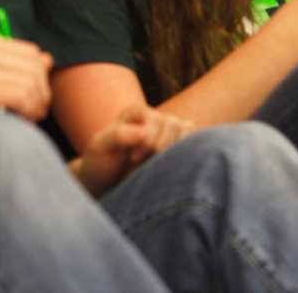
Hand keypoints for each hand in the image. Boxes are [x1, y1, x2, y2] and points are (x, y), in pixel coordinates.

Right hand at [0, 35, 53, 138]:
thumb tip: (49, 58)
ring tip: (30, 116)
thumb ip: (15, 66)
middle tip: (37, 111)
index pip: (32, 53)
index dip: (41, 77)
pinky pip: (22, 96)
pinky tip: (23, 119)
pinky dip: (29, 110)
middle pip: (35, 67)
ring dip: (38, 103)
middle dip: (43, 91)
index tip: (36, 97)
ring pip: (31, 82)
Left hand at [75, 105, 192, 195]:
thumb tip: (144, 131)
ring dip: (175, 151)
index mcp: (136, 113)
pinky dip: (189, 152)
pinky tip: (173, 167)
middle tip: (142, 166)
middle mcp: (155, 119)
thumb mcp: (101, 147)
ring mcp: (169, 131)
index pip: (155, 117)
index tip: (133, 158)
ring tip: (157, 166)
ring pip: (187, 129)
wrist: (106, 184)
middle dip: (159, 147)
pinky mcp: (180, 146)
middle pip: (172, 123)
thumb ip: (118, 135)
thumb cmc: (102, 163)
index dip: (148, 138)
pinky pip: (197, 141)